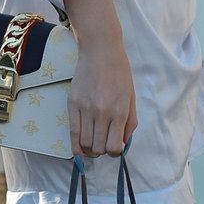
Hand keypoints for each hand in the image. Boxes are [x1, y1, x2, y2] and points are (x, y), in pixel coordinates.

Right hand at [68, 33, 137, 158]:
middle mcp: (102, 112)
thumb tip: (124, 143)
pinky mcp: (72, 104)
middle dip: (102, 152)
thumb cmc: (119, 72)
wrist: (100, 51)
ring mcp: (85, 109)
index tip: (114, 147)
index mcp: (120, 111)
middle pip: (98, 148)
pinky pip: (72, 133)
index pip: (114, 147)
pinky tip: (79, 150)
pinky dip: (76, 146)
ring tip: (92, 145)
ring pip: (84, 143)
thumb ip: (130, 122)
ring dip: (89, 149)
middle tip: (103, 145)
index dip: (115, 152)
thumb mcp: (131, 97)